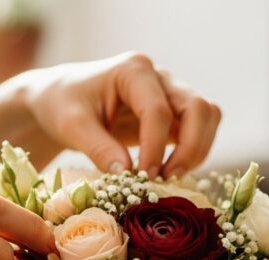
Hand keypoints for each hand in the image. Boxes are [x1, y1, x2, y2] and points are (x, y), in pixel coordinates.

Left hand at [17, 51, 222, 178]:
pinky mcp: (173, 113)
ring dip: (197, 150)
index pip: (158, 110)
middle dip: (190, 147)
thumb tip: (126, 175)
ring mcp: (170, 93)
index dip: (154, 148)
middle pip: (198, 107)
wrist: (61, 99)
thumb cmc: (63, 104)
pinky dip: (193, 152)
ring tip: (170, 178)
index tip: (141, 178)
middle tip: (167, 179)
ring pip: (207, 116)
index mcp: (134, 70)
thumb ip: (98, 147)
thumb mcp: (71, 125)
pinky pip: (198, 129)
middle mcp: (159, 77)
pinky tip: (170, 173)